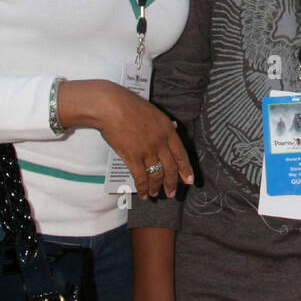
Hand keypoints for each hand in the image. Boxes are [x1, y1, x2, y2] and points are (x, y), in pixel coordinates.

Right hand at [60, 79, 193, 197]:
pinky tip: (143, 193)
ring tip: (155, 194)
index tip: (189, 180)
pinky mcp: (133, 157)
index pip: (181, 154)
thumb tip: (175, 126)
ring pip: (157, 175)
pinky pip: (141, 177)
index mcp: (168, 130)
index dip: (186, 170)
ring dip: (156, 187)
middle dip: (172, 183)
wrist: (112, 107)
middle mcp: (161, 142)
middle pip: (170, 168)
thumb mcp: (154, 112)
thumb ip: (166, 123)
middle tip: (172, 193)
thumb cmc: (130, 106)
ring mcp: (148, 151)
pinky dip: (143, 188)